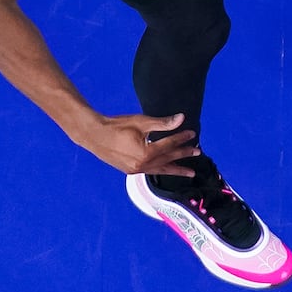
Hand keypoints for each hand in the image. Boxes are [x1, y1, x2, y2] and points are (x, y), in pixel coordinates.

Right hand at [78, 112, 196, 175]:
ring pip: (161, 170)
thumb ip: (162, 123)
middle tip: (197, 152)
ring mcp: (136, 170)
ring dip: (176, 170)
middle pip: (168, 159)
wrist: (94, 135)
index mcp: (146, 152)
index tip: (192, 134)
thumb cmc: (116, 125)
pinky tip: (167, 170)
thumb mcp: (141, 122)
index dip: (182, 138)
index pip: (169, 144)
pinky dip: (161, 171)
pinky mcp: (130, 171)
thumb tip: (181, 118)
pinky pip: (151, 172)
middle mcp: (142, 164)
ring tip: (190, 173)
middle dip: (183, 155)